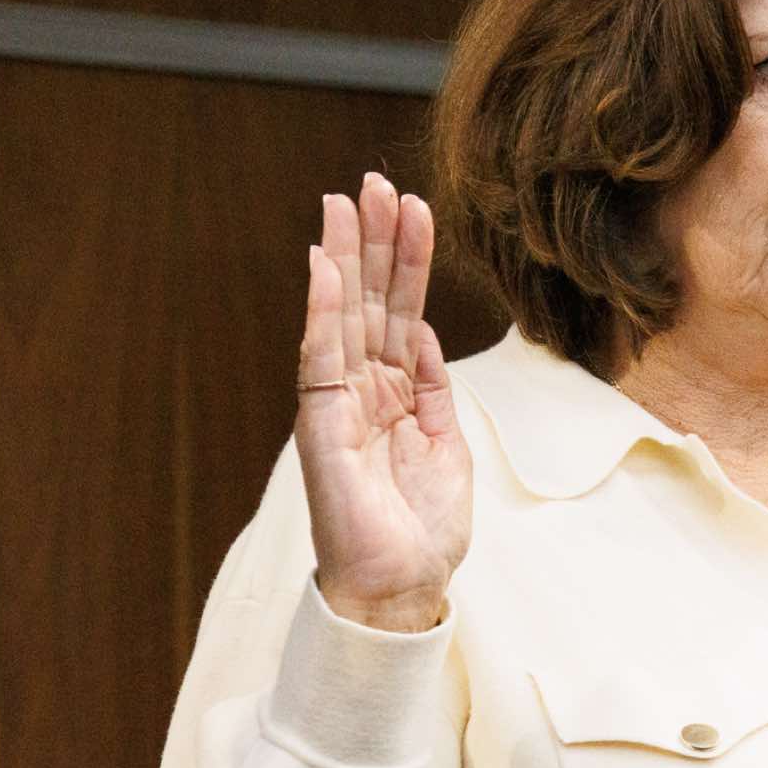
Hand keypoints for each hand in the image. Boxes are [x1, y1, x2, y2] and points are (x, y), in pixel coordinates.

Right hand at [295, 173, 471, 632]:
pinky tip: (324, 265)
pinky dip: (322, 309)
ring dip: (346, 256)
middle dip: (374, 239)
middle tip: (375, 179)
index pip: (402, 311)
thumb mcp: (446, 445)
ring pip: (344, 314)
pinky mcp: (322, 425)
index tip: (414, 206)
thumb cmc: (422, 529)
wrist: (402, 587)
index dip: (408, 260)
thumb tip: (427, 335)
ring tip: (346, 199)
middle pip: (369, 299)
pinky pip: (321, 356)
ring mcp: (340, 403)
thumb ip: (434, 388)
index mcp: (397, 392)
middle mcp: (363, 389)